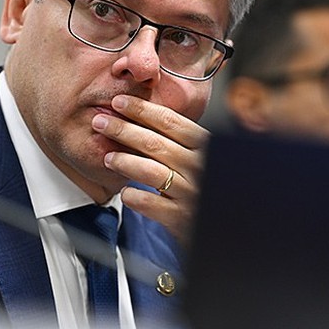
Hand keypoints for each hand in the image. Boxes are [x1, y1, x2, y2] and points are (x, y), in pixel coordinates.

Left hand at [91, 93, 207, 244]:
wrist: (228, 227)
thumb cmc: (206, 187)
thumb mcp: (200, 159)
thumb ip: (179, 141)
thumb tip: (141, 116)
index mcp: (206, 147)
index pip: (172, 122)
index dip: (143, 110)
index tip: (119, 102)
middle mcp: (201, 167)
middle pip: (157, 143)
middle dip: (124, 130)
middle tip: (100, 122)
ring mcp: (192, 193)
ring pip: (152, 171)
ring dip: (126, 161)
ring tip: (108, 157)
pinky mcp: (183, 219)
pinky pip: (154, 205)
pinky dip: (136, 197)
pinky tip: (125, 193)